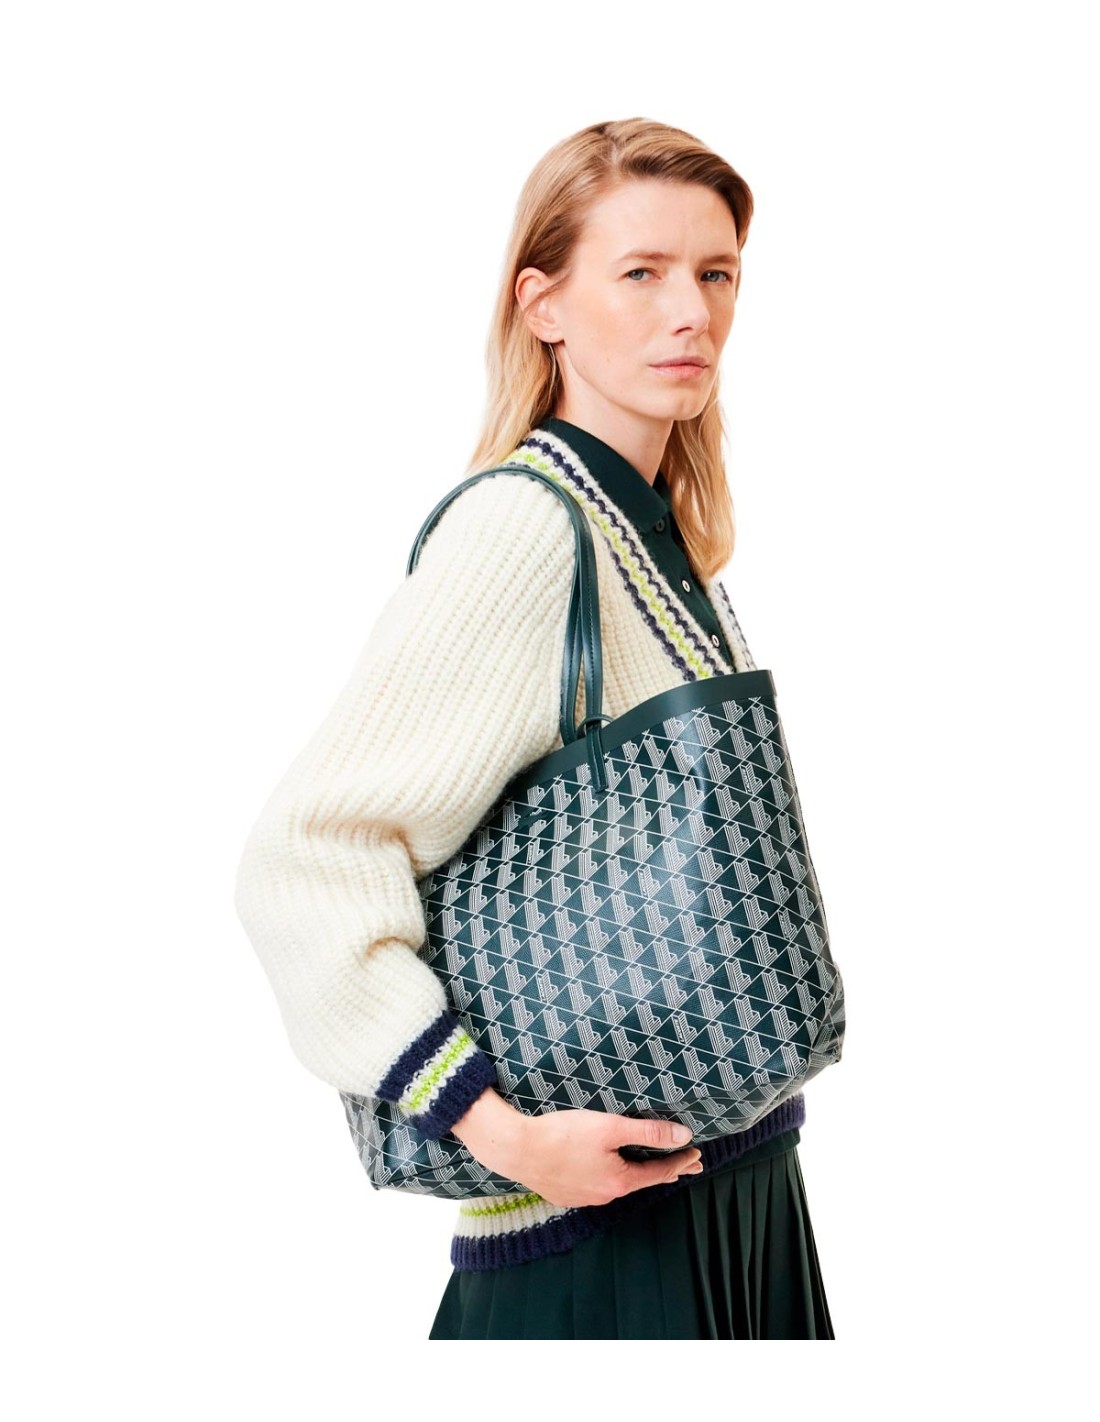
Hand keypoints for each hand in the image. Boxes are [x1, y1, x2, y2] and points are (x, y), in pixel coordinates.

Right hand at [449, 1086, 702, 1206]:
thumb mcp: (610, 1127)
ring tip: (649, 1165)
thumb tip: (684, 1137)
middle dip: (665, 1170)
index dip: (680, 1162)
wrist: (518, 1149)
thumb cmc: (563, 1135)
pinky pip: (598, 1185)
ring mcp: (584, 1198)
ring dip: (637, 1173)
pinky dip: (613, 1176)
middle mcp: (605, 1195)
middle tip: (686, 1165)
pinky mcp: (567, 1193)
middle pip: (641, 1181)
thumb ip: (648, 1132)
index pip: (659, 1172)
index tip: (697, 1155)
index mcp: (619, 1181)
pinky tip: (609, 1168)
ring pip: (619, 1184)